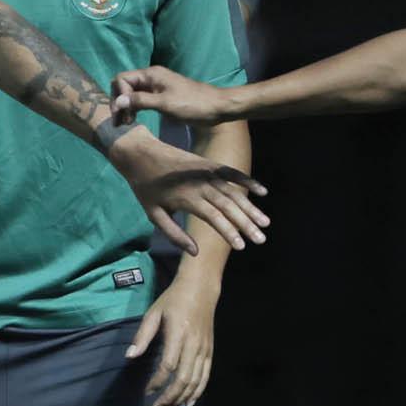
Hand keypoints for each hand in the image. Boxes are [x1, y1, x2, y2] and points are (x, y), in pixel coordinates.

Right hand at [110, 66, 242, 125]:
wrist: (218, 107)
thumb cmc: (193, 104)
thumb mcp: (165, 104)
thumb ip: (141, 101)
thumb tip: (118, 101)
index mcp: (151, 74)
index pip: (122, 79)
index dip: (119, 95)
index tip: (123, 113)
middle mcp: (152, 77)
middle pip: (125, 85)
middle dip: (120, 101)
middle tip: (121, 122)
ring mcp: (157, 86)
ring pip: (133, 93)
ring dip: (127, 106)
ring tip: (127, 123)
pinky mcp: (162, 96)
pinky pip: (142, 99)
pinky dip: (136, 108)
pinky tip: (135, 119)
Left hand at [111, 129, 269, 254]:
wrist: (139, 152)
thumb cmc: (144, 186)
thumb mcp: (153, 214)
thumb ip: (174, 234)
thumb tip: (194, 252)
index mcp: (186, 198)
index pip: (214, 217)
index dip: (229, 232)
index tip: (241, 246)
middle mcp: (200, 184)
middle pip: (229, 206)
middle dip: (246, 223)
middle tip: (261, 239)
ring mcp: (207, 172)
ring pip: (234, 192)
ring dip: (251, 207)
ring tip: (266, 222)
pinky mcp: (209, 164)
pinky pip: (232, 173)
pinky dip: (248, 181)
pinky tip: (262, 191)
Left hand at [126, 267, 219, 405]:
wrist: (201, 289)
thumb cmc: (173, 300)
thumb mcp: (153, 313)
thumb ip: (142, 336)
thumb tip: (130, 356)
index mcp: (178, 334)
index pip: (168, 365)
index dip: (157, 381)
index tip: (146, 391)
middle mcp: (194, 344)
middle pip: (184, 378)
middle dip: (170, 397)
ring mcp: (204, 349)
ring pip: (196, 380)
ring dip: (182, 397)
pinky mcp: (210, 351)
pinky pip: (206, 376)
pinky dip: (198, 391)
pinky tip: (189, 402)